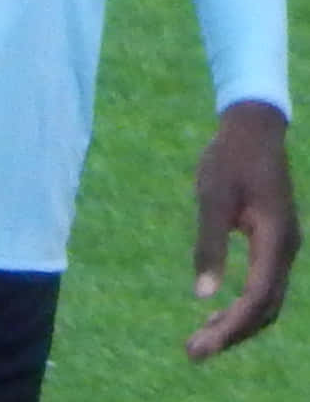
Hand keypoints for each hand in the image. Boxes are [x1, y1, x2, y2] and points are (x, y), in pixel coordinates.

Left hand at [187, 99, 299, 360]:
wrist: (253, 127)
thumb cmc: (229, 157)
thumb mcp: (212, 196)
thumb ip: (209, 244)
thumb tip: (201, 293)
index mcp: (274, 239)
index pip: (256, 300)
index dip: (230, 329)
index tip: (201, 347)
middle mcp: (286, 249)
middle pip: (265, 309)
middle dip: (232, 334)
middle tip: (194, 351)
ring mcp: (284, 246)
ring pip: (267, 301)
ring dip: (238, 323)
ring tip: (202, 337)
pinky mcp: (275, 242)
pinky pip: (264, 286)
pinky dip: (243, 305)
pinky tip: (215, 308)